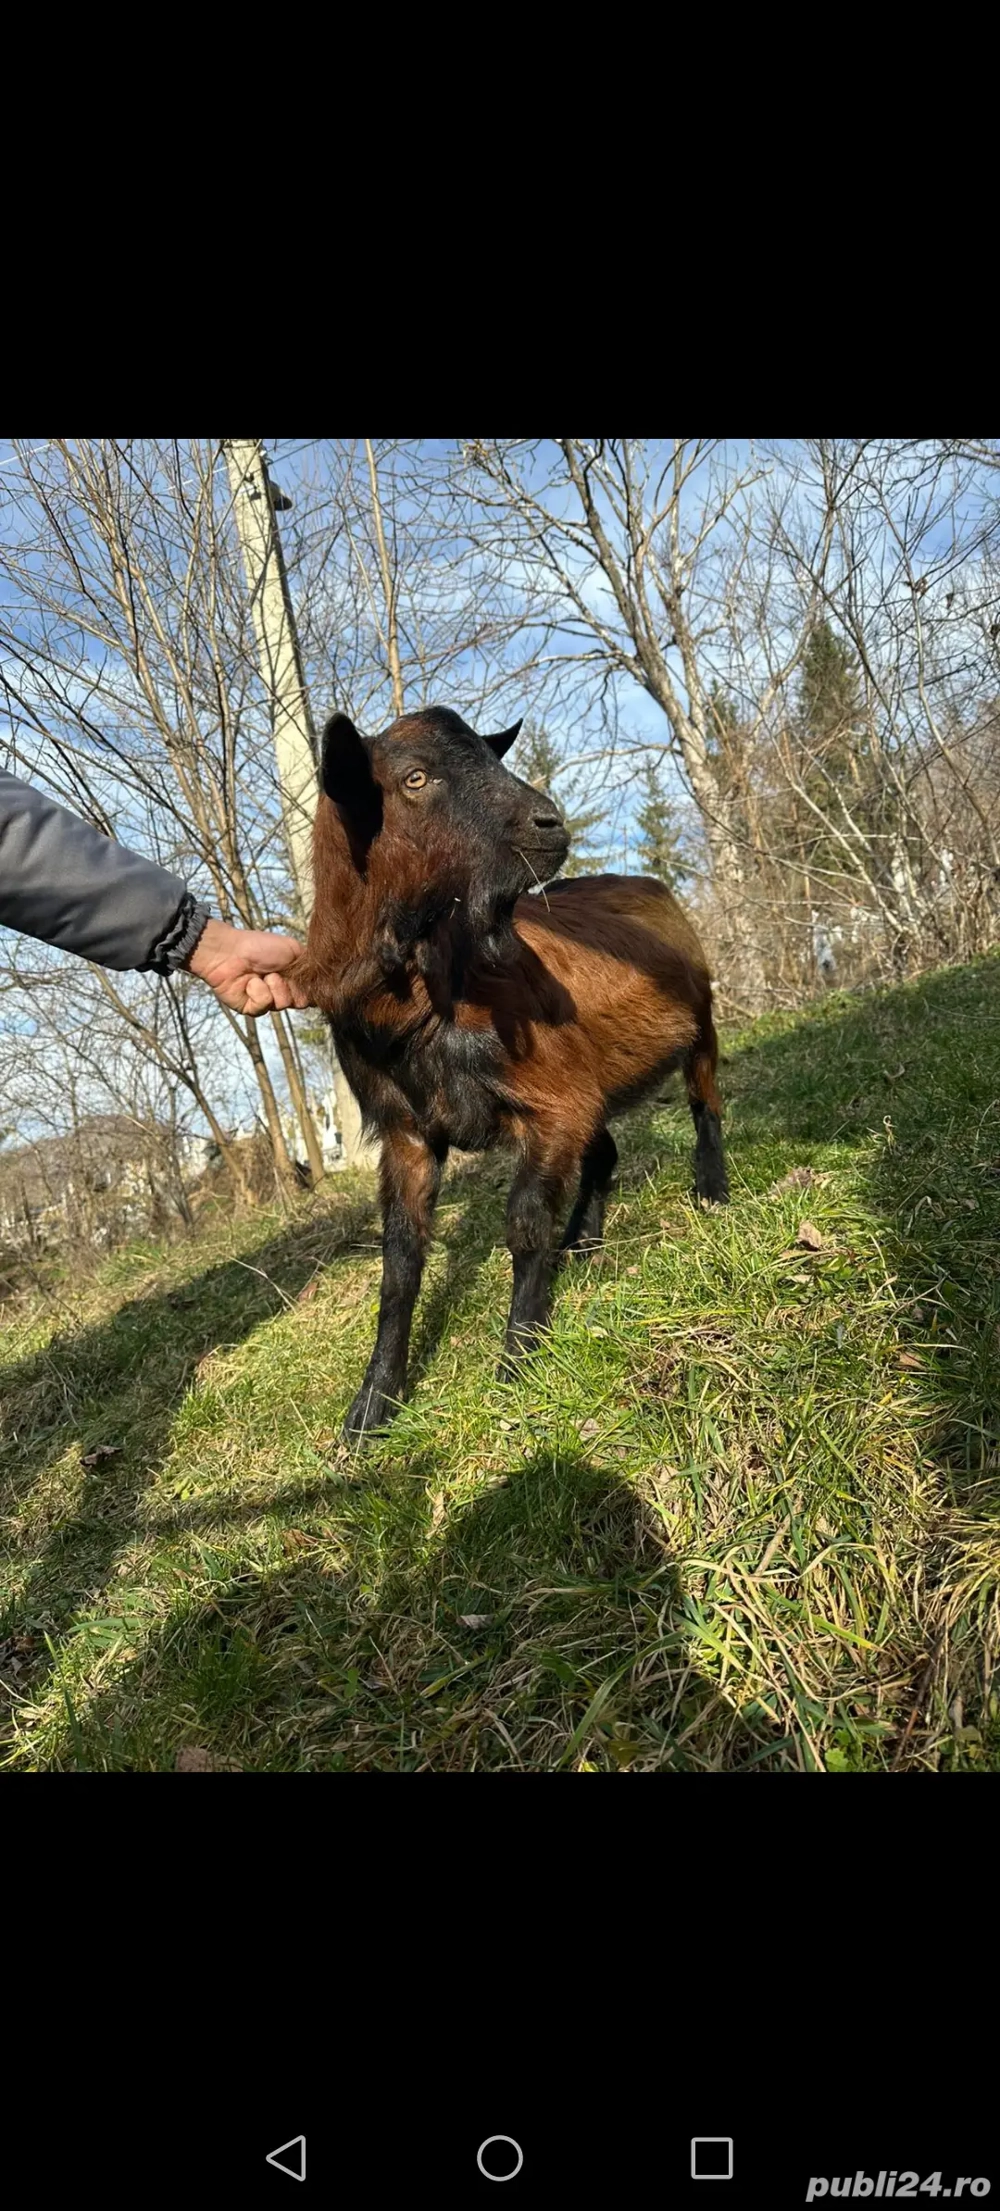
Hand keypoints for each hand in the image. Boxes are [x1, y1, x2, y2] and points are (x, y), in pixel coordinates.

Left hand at [186, 917, 311, 1014]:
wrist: (230, 950)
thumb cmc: (259, 946)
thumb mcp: (292, 949)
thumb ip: (310, 965)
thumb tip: (324, 979)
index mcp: (293, 980)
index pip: (311, 993)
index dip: (309, 987)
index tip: (302, 975)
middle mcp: (282, 992)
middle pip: (301, 1002)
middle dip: (291, 985)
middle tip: (276, 972)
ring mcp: (267, 1002)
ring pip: (283, 1004)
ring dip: (274, 985)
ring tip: (261, 975)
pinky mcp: (252, 1009)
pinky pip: (264, 1006)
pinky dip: (258, 991)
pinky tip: (249, 982)